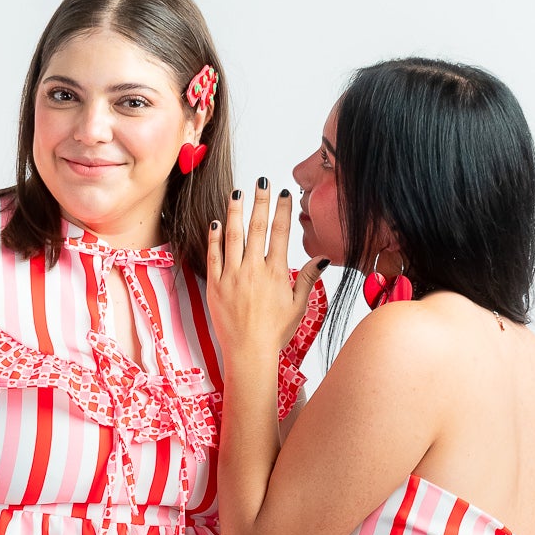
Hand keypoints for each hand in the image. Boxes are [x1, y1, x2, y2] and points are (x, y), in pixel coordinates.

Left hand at [206, 183, 324, 367]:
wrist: (249, 353)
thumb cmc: (275, 332)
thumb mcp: (297, 306)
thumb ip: (307, 279)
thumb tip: (321, 258)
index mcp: (275, 273)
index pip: (280, 233)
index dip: (282, 211)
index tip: (283, 193)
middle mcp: (253, 270)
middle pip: (257, 228)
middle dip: (260, 202)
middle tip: (261, 182)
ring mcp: (232, 276)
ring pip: (233, 237)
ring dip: (235, 212)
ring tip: (237, 193)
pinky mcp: (215, 286)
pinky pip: (213, 256)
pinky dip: (214, 238)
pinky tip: (216, 222)